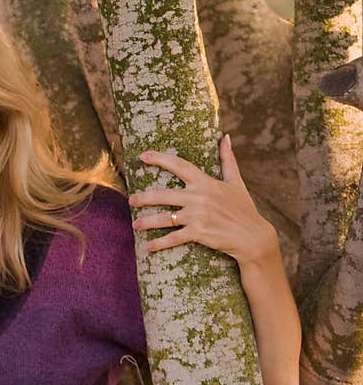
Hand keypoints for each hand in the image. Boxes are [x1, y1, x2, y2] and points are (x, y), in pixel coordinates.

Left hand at [127, 134, 277, 265]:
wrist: (254, 237)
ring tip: (135, 224)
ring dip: (147, 222)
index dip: (160, 159)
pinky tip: (147, 247)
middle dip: (144, 198)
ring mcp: (198, 215)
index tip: (143, 155)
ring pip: (165, 218)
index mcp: (205, 182)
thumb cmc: (244, 209)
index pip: (179, 166)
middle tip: (131, 200)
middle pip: (163, 194)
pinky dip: (159, 243)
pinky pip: (174, 238)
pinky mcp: (199, 233)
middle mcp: (199, 197)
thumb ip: (228, 159)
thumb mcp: (237, 182)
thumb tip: (226, 137)